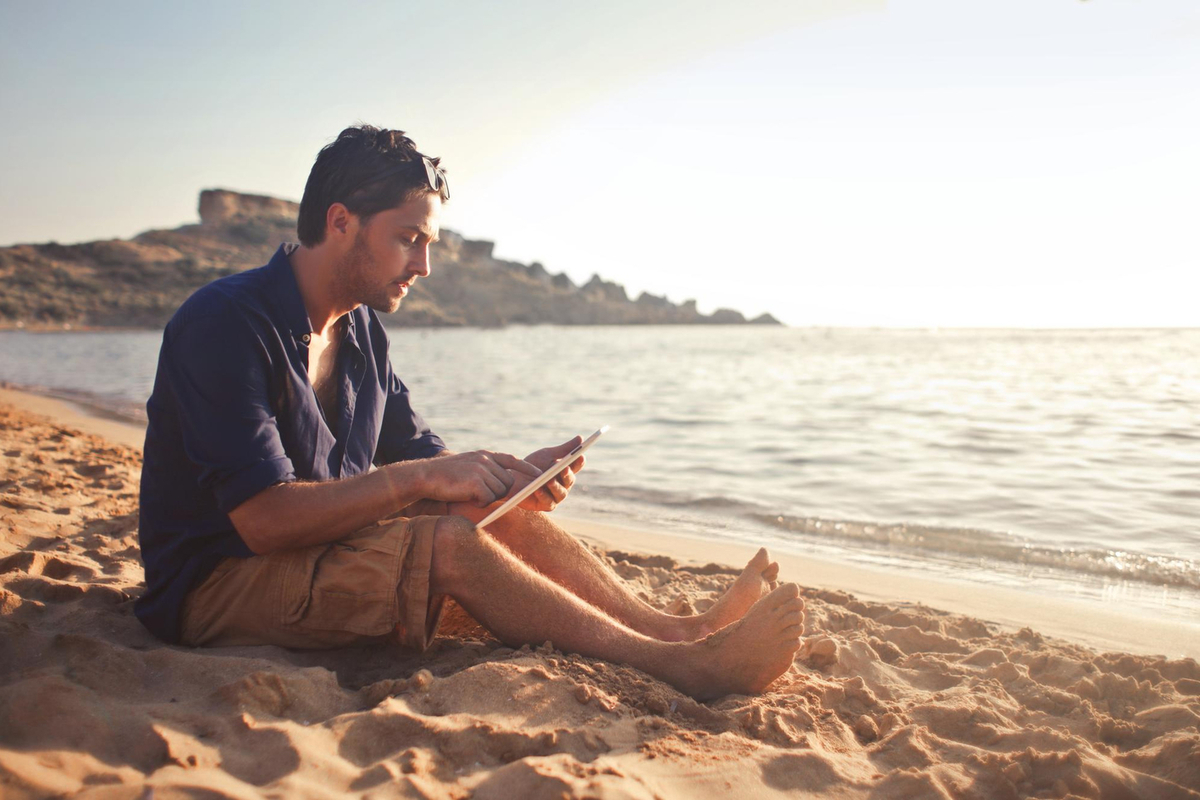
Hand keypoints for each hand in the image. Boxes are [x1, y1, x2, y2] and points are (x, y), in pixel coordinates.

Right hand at [418, 450, 540, 507]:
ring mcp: (481, 470)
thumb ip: (487, 471)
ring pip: (499, 492)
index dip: (527, 468)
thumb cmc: (446, 477)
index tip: (540, 475)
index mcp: (485, 455)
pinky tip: (466, 497)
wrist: (425, 476)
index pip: (512, 460)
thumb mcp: (469, 467)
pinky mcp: (475, 482)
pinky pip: (488, 499)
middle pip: (508, 483)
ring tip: (469, 493)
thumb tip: (505, 484)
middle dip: (499, 493)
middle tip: (481, 494)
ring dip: (487, 498)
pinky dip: (479, 503)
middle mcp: (486, 460)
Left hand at [518, 436, 585, 512]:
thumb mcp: (547, 455)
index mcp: (566, 471)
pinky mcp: (547, 505)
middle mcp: (564, 485)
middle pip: (570, 480)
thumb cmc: (532, 466)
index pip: (576, 466)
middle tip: (564, 468)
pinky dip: (543, 496)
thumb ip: (564, 449)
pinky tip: (538, 489)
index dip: (579, 461)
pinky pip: (548, 501)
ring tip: (549, 480)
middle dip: (567, 474)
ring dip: (555, 486)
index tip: (580, 455)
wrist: (514, 479)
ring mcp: (556, 496)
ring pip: (561, 492)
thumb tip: (580, 438)